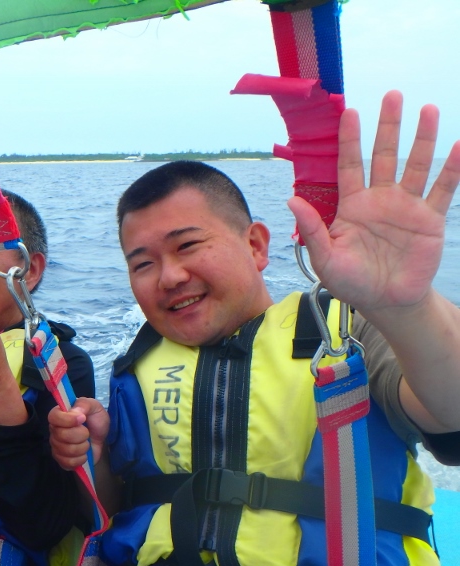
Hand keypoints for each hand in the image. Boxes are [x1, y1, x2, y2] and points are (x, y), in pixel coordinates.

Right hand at [49, 397, 109, 470]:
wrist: (100, 436)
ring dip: (83, 447)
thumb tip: (75, 412)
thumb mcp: (94, 406)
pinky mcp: (62, 460)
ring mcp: (56, 446)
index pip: (53, 417)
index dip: (67, 419)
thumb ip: (84, 405)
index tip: (82, 419)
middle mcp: (54, 430)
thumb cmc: (95, 419)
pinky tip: (84, 454)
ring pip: (67, 450)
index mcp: (59, 415)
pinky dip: (81, 459)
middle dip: (81, 435)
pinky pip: (68, 463)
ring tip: (86, 443)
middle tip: (87, 432)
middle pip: (61, 435)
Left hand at [289, 91, 459, 314]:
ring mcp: (406, 207)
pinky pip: (443, 190)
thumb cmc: (350, 281)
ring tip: (427, 109)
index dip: (350, 139)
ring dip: (422, 138)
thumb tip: (290, 200)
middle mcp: (380, 199)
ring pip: (416, 165)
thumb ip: (311, 229)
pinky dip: (452, 169)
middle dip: (388, 126)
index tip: (348, 112)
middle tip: (392, 95)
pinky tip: (458, 146)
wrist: (385, 302)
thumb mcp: (325, 258)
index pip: (349, 165)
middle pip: (384, 155)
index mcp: (352, 205)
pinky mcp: (429, 220)